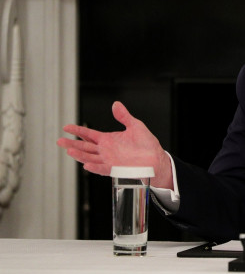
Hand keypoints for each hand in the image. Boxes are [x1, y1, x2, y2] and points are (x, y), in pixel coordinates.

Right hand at [57, 101, 173, 188]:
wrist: (156, 158)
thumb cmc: (146, 144)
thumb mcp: (135, 126)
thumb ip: (124, 116)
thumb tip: (116, 104)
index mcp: (108, 140)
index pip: (89, 134)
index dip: (78, 130)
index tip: (66, 127)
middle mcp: (106, 151)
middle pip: (85, 147)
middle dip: (73, 143)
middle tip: (60, 140)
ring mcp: (109, 160)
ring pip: (90, 158)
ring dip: (80, 155)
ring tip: (69, 150)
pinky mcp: (116, 169)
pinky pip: (103, 168)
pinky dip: (95, 167)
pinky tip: (86, 165)